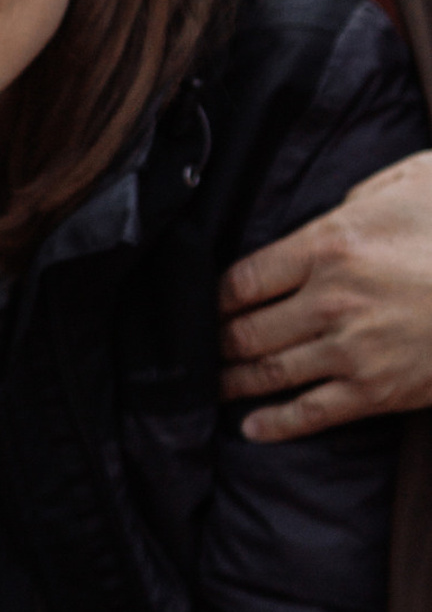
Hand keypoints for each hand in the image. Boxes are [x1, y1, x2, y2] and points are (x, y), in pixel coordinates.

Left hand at [220, 150, 431, 440]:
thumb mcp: (410, 183)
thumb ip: (356, 198)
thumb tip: (328, 211)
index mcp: (330, 245)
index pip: (241, 279)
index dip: (214, 298)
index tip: (205, 305)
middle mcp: (331, 300)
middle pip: (243, 331)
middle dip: (214, 342)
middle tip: (201, 347)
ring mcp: (352, 349)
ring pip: (265, 373)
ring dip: (232, 382)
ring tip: (212, 384)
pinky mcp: (378, 389)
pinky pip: (310, 413)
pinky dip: (274, 424)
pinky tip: (252, 428)